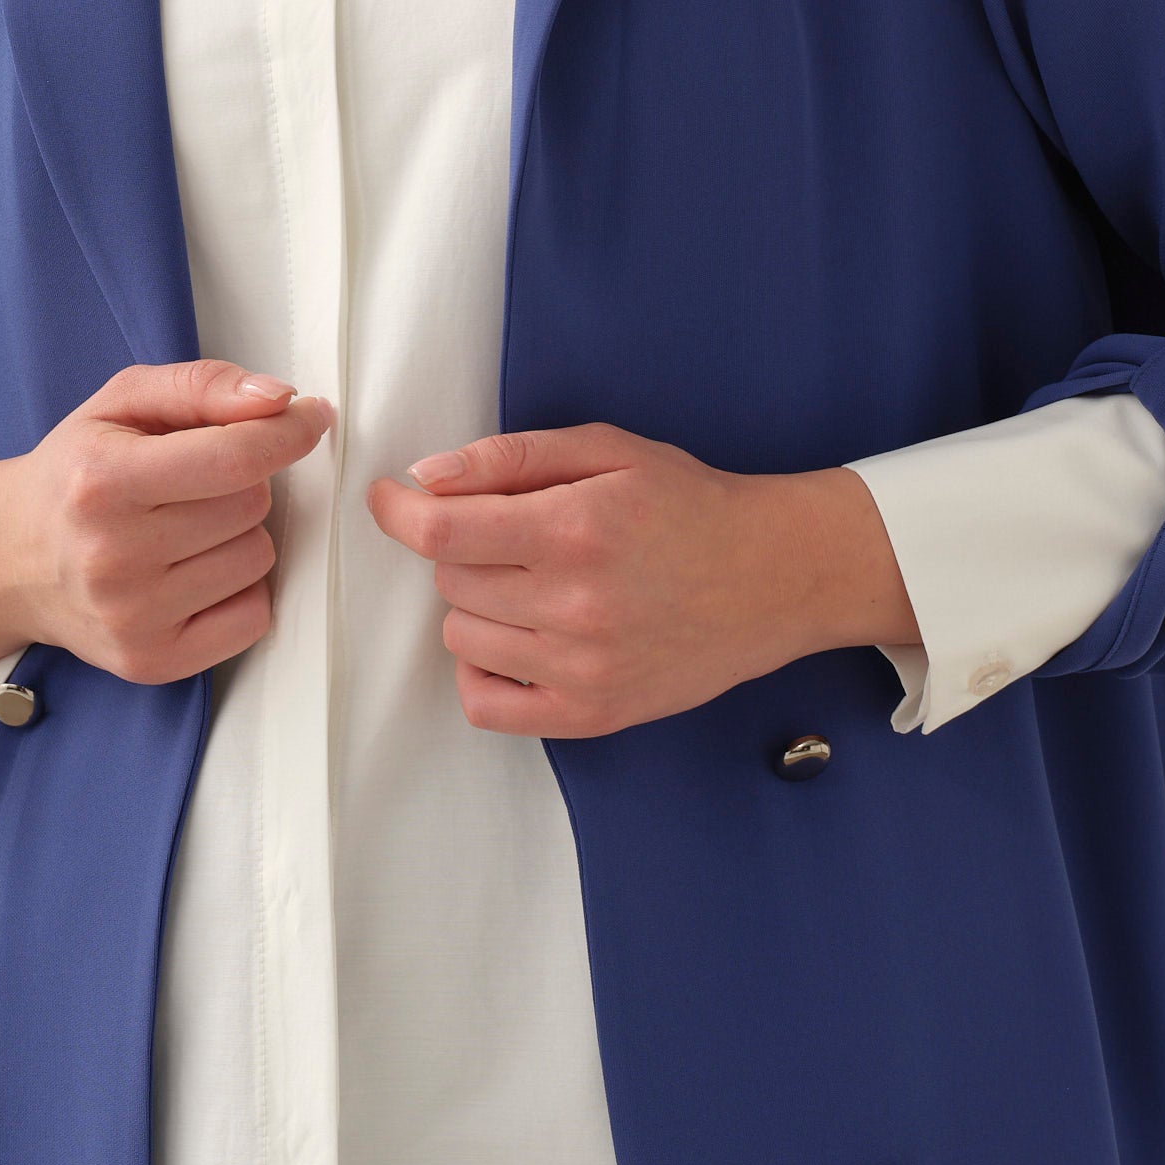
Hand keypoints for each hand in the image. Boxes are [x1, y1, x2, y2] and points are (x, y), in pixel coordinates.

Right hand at [0, 360, 334, 694]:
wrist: (10, 559)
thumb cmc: (75, 473)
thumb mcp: (122, 403)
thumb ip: (203, 386)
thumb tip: (279, 400)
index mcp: (103, 481)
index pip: (234, 458)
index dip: (287, 433)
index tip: (307, 419)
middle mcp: (113, 555)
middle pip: (252, 507)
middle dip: (242, 484)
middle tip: (193, 486)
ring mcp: (132, 617)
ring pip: (257, 560)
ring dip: (238, 537)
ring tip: (183, 531)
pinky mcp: (150, 661)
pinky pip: (253, 617)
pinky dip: (239, 591)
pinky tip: (193, 574)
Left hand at [364, 422, 917, 736]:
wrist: (773, 576)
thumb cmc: (689, 504)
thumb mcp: (610, 450)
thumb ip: (513, 457)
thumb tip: (427, 477)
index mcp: (575, 530)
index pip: (442, 532)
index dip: (400, 512)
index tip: (391, 499)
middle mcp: (576, 606)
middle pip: (450, 582)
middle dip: (463, 549)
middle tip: (513, 536)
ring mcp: (583, 670)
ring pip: (461, 639)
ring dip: (475, 606)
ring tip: (528, 585)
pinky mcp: (593, 714)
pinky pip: (487, 706)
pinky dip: (483, 671)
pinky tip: (516, 640)